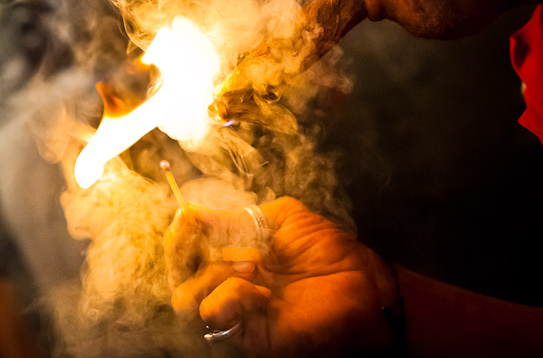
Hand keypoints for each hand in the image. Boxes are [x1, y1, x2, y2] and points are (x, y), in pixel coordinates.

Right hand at [164, 197, 397, 356]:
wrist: (361, 286)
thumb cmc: (330, 251)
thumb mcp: (283, 218)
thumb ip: (238, 216)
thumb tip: (193, 212)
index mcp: (238, 251)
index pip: (191, 244)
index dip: (181, 231)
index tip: (184, 220)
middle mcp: (232, 279)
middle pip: (181, 271)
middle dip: (182, 252)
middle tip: (192, 239)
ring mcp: (237, 306)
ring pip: (189, 295)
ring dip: (210, 272)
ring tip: (247, 265)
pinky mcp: (246, 331)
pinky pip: (215, 312)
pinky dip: (230, 295)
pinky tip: (260, 291)